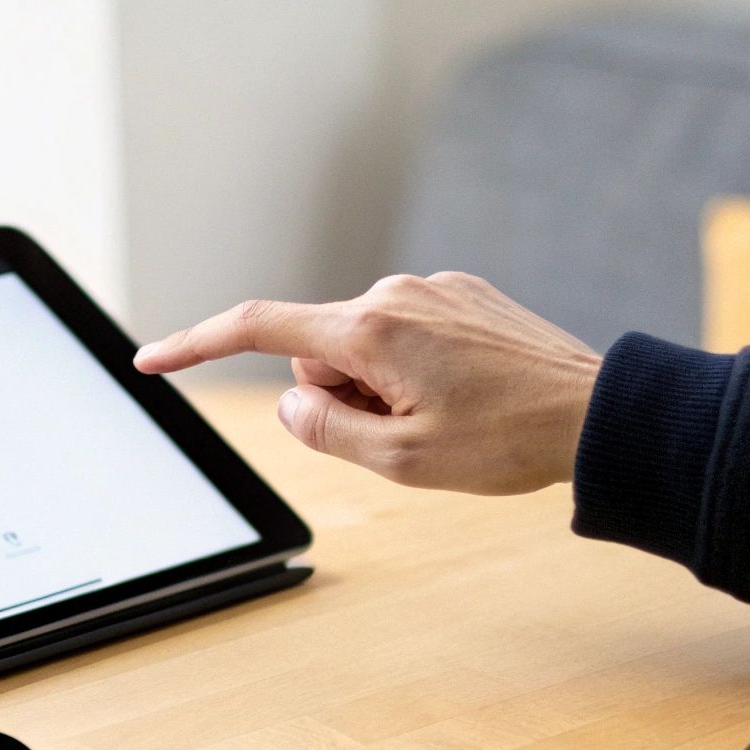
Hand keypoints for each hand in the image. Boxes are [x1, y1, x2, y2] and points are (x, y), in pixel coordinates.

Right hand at [133, 273, 600, 494]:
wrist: (599, 414)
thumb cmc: (504, 443)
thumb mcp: (399, 460)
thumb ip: (323, 428)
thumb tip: (289, 399)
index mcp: (370, 330)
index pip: (257, 329)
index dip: (196, 346)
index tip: (150, 360)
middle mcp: (395, 292)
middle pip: (319, 349)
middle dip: (338, 394)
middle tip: (404, 434)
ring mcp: (433, 288)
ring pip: (363, 345)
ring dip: (380, 386)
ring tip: (447, 417)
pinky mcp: (463, 295)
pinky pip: (406, 334)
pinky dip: (414, 370)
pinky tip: (468, 396)